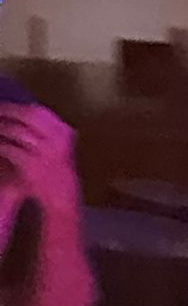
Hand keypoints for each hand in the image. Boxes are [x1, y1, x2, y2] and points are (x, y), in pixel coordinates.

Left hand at [0, 102, 79, 216]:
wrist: (62, 198)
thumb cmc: (58, 173)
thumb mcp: (59, 148)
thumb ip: (47, 131)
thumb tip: (24, 111)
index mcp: (64, 133)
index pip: (39, 111)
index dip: (19, 107)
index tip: (6, 106)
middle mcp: (56, 139)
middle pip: (28, 115)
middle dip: (8, 111)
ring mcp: (44, 151)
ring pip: (16, 130)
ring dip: (1, 127)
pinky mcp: (30, 164)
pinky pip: (9, 148)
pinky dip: (0, 144)